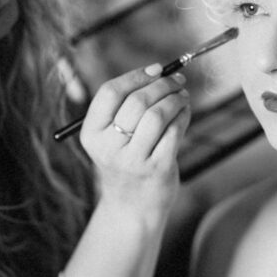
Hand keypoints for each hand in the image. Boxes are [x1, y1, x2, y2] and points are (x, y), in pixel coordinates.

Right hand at [79, 63, 190, 219]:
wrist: (132, 208)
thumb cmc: (126, 162)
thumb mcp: (112, 138)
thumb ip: (126, 107)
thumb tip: (159, 72)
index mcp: (91, 134)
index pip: (110, 93)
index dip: (136, 76)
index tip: (156, 69)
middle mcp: (108, 148)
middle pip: (137, 101)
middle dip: (162, 85)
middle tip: (177, 81)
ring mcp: (133, 160)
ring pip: (157, 115)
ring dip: (176, 99)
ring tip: (183, 96)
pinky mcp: (157, 169)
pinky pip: (174, 131)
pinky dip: (183, 115)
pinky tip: (184, 112)